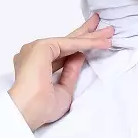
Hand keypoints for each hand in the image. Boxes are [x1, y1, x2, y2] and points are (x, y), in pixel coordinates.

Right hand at [8, 13, 115, 131]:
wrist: (28, 111)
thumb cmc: (40, 107)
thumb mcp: (63, 90)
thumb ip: (70, 72)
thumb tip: (80, 56)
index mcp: (36, 65)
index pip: (61, 53)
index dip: (78, 47)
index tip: (94, 41)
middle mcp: (34, 53)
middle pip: (67, 42)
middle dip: (87, 34)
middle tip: (104, 26)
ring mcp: (37, 48)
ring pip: (70, 42)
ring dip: (91, 38)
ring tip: (110, 33)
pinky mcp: (43, 46)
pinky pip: (70, 44)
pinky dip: (87, 43)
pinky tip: (101, 43)